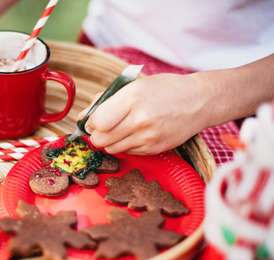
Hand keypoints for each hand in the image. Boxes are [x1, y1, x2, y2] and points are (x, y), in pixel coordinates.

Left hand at [82, 73, 210, 154]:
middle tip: (103, 128)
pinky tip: (134, 134)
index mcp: (132, 98)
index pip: (97, 122)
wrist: (198, 101)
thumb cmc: (163, 90)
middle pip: (100, 140)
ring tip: (120, 129)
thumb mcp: (133, 85)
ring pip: (111, 149)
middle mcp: (140, 119)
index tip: (94, 120)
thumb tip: (82, 117)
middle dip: (97, 135)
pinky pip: (127, 153)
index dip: (91, 123)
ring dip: (110, 142)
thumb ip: (105, 100)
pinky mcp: (155, 149)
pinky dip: (125, 146)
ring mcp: (148, 137)